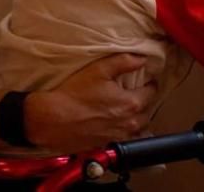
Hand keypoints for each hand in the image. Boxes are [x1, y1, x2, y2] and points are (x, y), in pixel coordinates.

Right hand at [23, 53, 157, 152]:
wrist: (53, 119)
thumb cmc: (74, 93)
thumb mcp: (99, 69)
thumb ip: (124, 62)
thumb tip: (142, 58)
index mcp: (130, 103)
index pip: (151, 93)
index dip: (149, 84)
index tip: (146, 80)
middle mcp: (128, 123)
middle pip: (146, 113)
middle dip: (144, 103)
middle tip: (135, 94)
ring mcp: (118, 136)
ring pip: (136, 129)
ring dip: (135, 119)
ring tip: (126, 110)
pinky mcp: (106, 145)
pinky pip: (122, 139)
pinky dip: (122, 131)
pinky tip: (112, 124)